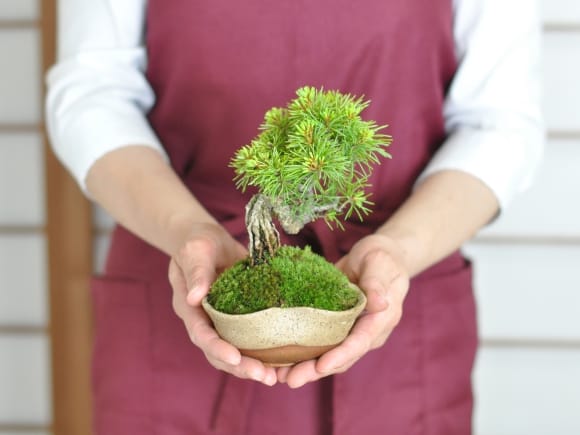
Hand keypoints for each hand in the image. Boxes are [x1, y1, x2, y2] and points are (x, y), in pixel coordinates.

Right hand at [168, 222, 277, 385]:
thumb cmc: (199, 243)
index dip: (217, 348)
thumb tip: (195, 297)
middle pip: (218, 354)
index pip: (201, 334)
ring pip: (234, 353)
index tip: (235, 358)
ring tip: (276, 377)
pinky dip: (264, 353)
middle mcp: (205, 322)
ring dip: (253, 367)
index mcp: (190, 309)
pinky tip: (284, 361)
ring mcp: (222, 323)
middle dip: (240, 367)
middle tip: (264, 377)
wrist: (209, 241)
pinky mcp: (239, 320)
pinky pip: (250, 341)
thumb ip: (197, 271)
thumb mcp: (196, 250)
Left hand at [277, 234, 409, 387]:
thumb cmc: (381, 258)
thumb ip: (377, 283)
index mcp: (381, 320)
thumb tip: (380, 304)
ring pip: (329, 356)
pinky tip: (279, 360)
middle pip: (342, 357)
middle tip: (289, 379)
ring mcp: (352, 332)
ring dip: (305, 368)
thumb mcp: (380, 264)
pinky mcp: (338, 328)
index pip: (361, 342)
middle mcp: (367, 333)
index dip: (341, 355)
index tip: (322, 366)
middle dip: (316, 370)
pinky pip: (321, 345)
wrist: (379, 258)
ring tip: (278, 376)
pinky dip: (302, 354)